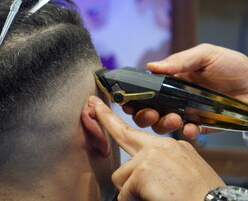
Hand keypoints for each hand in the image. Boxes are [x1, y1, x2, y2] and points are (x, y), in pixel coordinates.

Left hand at [89, 96, 224, 200]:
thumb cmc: (201, 194)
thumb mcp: (184, 170)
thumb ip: (160, 162)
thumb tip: (140, 171)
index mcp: (171, 146)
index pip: (139, 130)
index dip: (115, 119)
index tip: (99, 105)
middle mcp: (160, 146)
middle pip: (123, 134)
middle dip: (105, 118)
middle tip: (93, 103)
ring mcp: (150, 157)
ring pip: (122, 176)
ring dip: (132, 191)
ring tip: (156, 196)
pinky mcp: (142, 171)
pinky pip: (124, 193)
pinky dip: (134, 200)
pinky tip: (153, 199)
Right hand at [124, 43, 247, 137]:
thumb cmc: (233, 66)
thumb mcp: (206, 55)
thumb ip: (180, 60)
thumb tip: (152, 66)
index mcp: (172, 80)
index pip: (147, 91)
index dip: (135, 97)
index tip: (128, 101)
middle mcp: (175, 98)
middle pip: (149, 111)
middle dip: (143, 115)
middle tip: (150, 113)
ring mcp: (187, 113)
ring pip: (163, 125)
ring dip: (163, 124)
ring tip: (176, 118)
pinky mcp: (202, 126)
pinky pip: (187, 134)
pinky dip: (186, 133)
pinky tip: (191, 128)